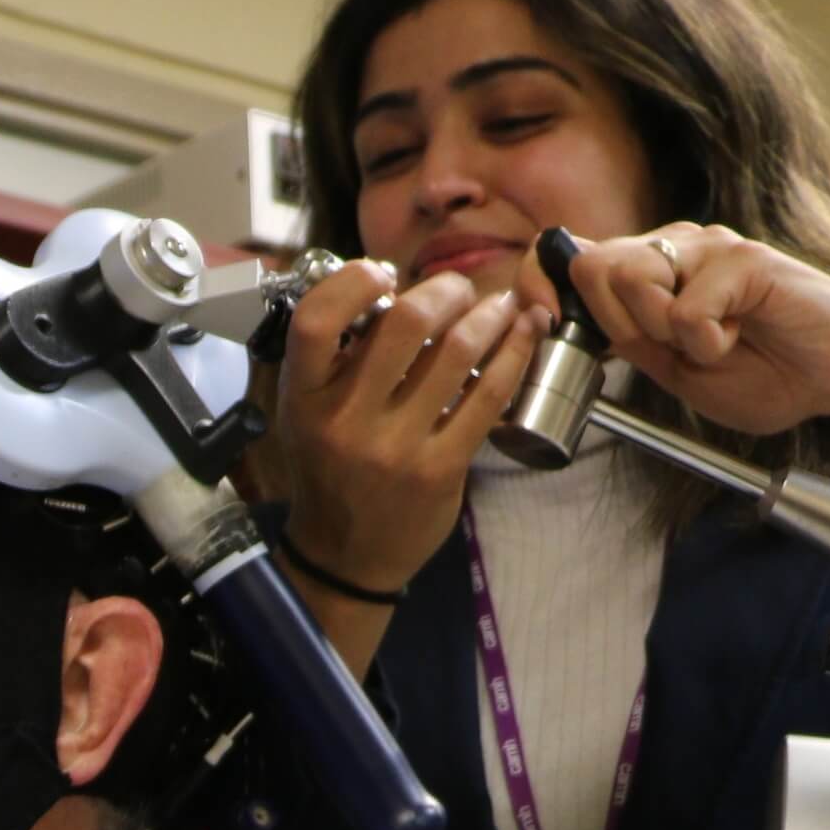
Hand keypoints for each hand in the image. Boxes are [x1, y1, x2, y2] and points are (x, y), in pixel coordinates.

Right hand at [256, 258, 548, 592]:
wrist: (346, 554)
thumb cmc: (330, 470)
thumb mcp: (308, 413)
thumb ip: (337, 359)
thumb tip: (395, 291)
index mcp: (304, 398)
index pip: (316, 319)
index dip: (354, 282)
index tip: (383, 274)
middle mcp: (346, 420)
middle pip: (406, 324)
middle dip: (445, 290)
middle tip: (458, 289)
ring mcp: (396, 447)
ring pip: (457, 353)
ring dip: (490, 315)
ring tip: (500, 306)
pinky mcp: (441, 468)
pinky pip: (488, 396)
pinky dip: (515, 354)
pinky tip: (524, 334)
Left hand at [559, 224, 829, 436]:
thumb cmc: (766, 371)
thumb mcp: (674, 370)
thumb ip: (625, 341)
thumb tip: (563, 316)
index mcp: (650, 271)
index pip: (569, 256)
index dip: (540, 284)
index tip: (542, 321)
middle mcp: (674, 246)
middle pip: (593, 267)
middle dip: (617, 325)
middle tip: (670, 349)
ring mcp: (709, 246)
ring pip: (633, 279)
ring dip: (661, 332)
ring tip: (710, 344)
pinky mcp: (744, 258)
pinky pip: (687, 309)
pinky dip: (707, 343)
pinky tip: (739, 338)